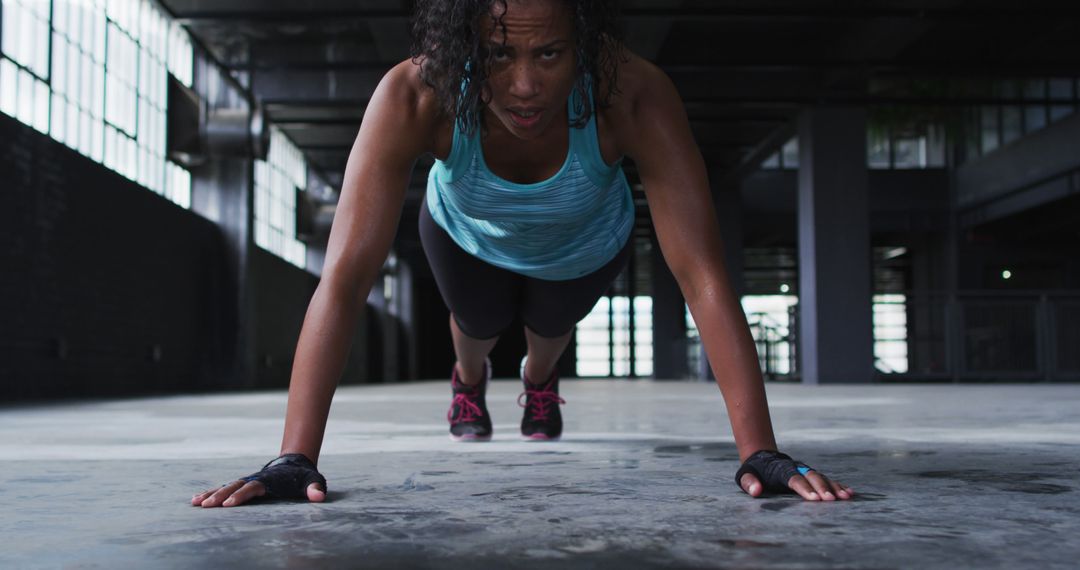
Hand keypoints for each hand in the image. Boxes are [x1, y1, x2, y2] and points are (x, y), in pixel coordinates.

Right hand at [191, 479, 325, 507]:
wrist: (295, 462)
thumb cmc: (303, 476)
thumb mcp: (312, 481)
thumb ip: (315, 489)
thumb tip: (319, 496)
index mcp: (268, 481)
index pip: (252, 488)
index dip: (241, 495)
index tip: (229, 504)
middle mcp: (254, 479)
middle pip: (234, 487)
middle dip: (220, 496)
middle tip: (206, 505)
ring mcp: (246, 481)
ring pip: (226, 487)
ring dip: (210, 494)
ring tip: (195, 503)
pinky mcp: (242, 484)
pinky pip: (224, 488)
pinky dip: (210, 492)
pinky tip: (196, 499)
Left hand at [736, 449, 853, 500]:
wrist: (763, 457)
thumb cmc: (754, 471)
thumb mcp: (745, 476)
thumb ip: (749, 483)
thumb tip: (755, 491)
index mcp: (781, 470)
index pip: (794, 479)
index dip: (804, 489)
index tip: (814, 499)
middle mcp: (797, 469)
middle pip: (812, 477)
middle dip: (822, 488)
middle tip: (831, 500)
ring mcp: (806, 471)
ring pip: (822, 477)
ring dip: (834, 487)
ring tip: (846, 497)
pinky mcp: (812, 475)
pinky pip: (827, 479)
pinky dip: (838, 485)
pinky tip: (849, 493)